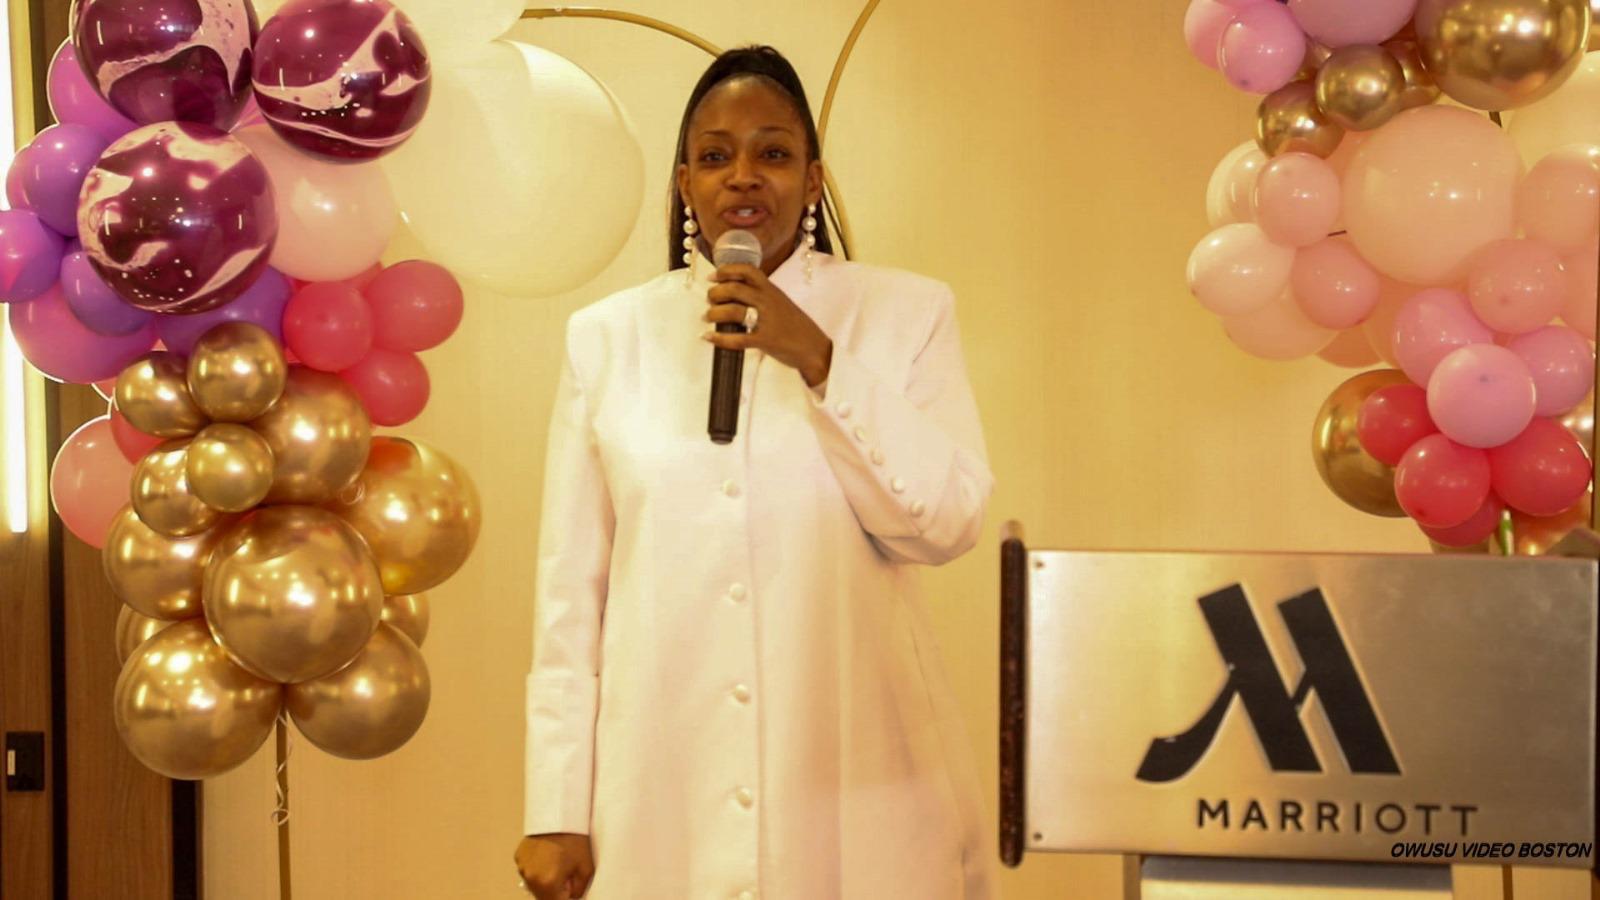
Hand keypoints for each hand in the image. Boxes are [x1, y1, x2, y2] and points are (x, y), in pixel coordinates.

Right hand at [514, 833, 594, 898]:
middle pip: (543, 897)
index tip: (571, 890)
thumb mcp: (585, 868)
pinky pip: (528, 872)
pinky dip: (537, 870)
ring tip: (557, 865)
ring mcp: (522, 867)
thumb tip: (572, 896)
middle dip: (555, 892)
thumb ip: (578, 890)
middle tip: (567, 879)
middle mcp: (531, 878)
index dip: (566, 898)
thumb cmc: (574, 838)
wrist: (560, 814)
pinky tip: (548, 858)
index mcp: (547, 884)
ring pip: (534, 885)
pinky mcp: (519, 857)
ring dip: (544, 882)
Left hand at [703, 263, 832, 386]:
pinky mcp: (765, 341)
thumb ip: (760, 295)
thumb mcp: (780, 301)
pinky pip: (737, 339)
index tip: (712, 277)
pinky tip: (708, 337)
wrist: (814, 347)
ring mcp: (766, 321)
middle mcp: (767, 301)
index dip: (726, 271)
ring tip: (708, 317)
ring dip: (714, 313)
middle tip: (710, 300)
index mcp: (771, 289)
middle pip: (734, 289)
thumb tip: (732, 292)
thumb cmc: (794, 324)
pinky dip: (719, 338)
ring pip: (732, 312)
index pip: (747, 270)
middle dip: (715, 293)